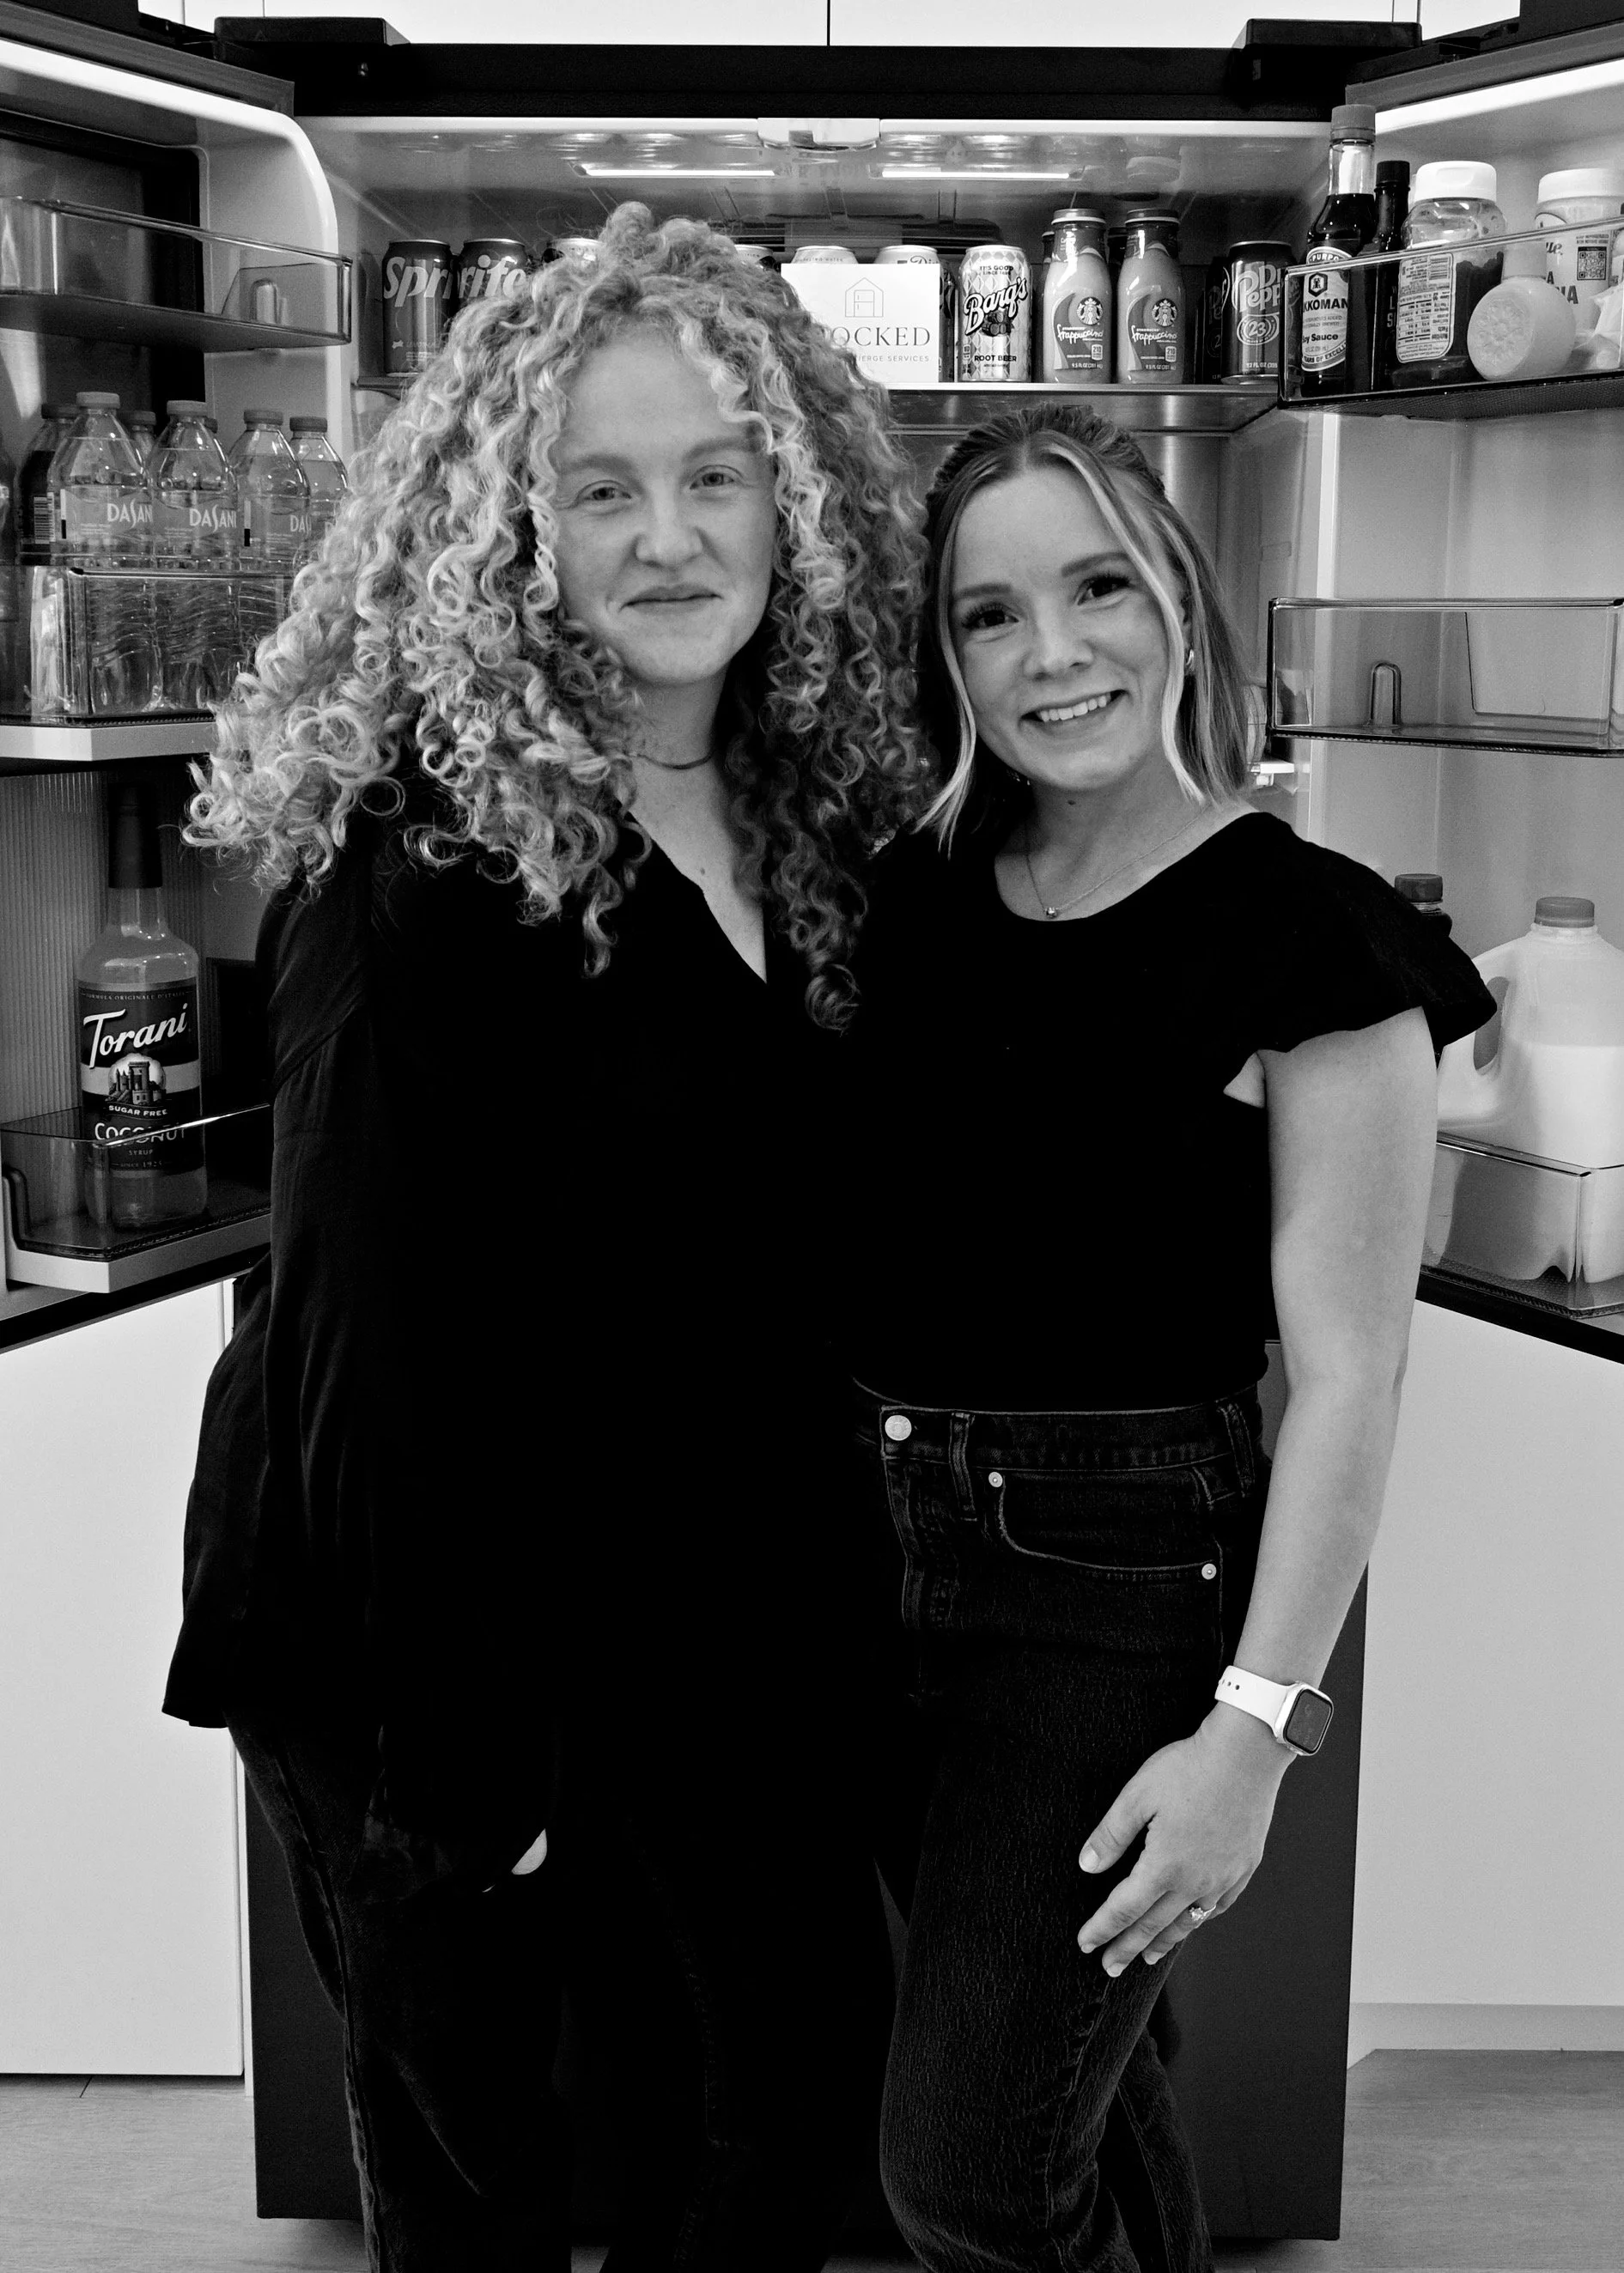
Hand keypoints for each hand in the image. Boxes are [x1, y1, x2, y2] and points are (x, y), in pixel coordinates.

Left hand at [1076, 1707, 1288, 1974]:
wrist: (1246, 1754)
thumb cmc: (1190, 1768)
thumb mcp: (1138, 1795)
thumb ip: (1112, 1834)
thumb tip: (1088, 1865)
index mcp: (1164, 1865)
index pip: (1124, 1908)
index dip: (1102, 1928)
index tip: (1085, 1944)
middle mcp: (1195, 1881)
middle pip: (1154, 1925)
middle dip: (1127, 1947)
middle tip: (1110, 1967)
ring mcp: (1224, 1877)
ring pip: (1188, 1922)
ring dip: (1163, 1942)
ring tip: (1147, 1957)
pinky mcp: (1244, 1867)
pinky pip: (1218, 1906)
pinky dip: (1199, 1920)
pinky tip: (1192, 1923)